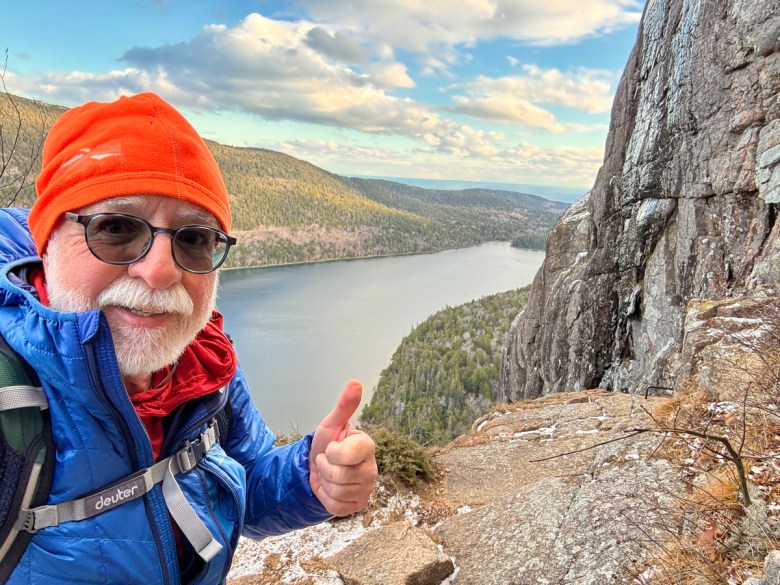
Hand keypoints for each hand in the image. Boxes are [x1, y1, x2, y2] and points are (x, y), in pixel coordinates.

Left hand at [309, 379, 377, 515]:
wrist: (317, 469)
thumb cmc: (327, 444)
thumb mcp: (331, 424)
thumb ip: (344, 406)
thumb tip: (355, 382)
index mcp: (367, 446)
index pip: (347, 454)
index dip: (331, 453)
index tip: (330, 449)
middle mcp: (372, 468)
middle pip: (340, 476)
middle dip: (325, 469)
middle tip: (326, 462)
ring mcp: (367, 488)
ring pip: (338, 492)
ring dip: (325, 483)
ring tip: (328, 474)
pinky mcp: (359, 505)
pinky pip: (337, 507)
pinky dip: (326, 498)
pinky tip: (330, 489)